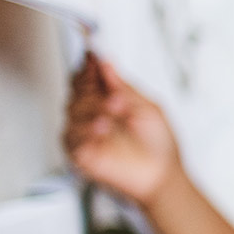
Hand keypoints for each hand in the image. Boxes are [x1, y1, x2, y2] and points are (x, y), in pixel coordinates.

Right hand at [63, 53, 184, 207]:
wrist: (162, 176)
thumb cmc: (159, 145)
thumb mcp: (147, 108)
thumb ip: (124, 86)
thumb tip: (106, 63)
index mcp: (109, 100)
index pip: (89, 78)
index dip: (88, 67)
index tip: (92, 57)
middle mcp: (94, 114)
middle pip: (78, 92)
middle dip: (95, 91)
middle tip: (118, 99)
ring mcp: (85, 132)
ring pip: (73, 111)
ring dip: (93, 110)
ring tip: (114, 115)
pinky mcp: (80, 152)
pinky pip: (72, 136)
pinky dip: (86, 131)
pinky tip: (101, 130)